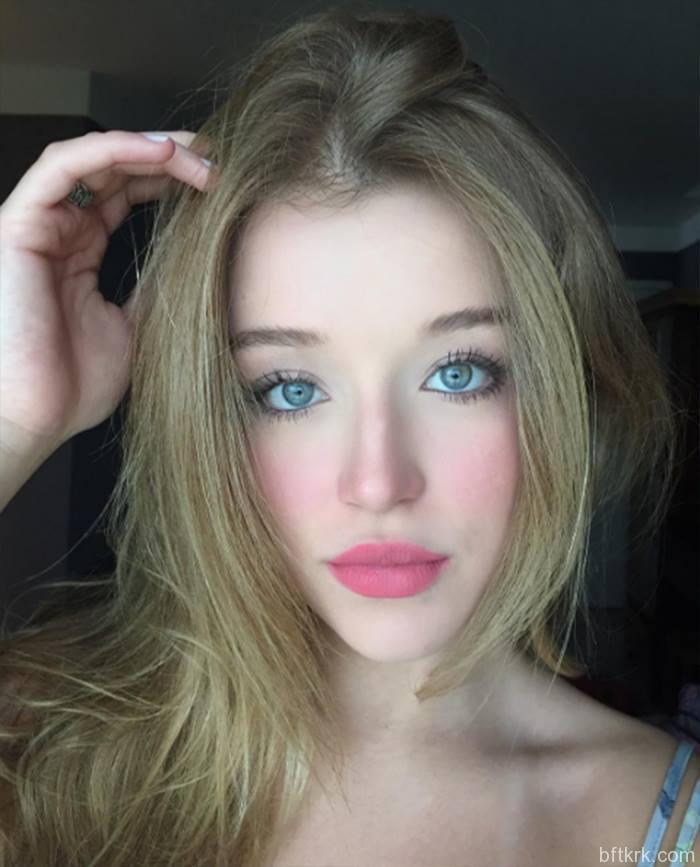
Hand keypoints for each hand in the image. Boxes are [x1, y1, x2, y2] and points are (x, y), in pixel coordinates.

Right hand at [0, 129, 214, 453]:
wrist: (35, 417)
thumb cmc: (74, 384)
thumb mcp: (135, 327)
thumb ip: (153, 286)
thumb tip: (195, 258)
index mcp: (80, 253)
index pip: (126, 195)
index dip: (170, 180)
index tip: (219, 181)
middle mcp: (58, 232)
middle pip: (114, 170)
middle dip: (169, 158)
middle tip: (217, 159)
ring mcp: (37, 225)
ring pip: (92, 159)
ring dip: (149, 148)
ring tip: (198, 154)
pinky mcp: (18, 226)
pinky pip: (62, 166)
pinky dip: (112, 149)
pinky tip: (160, 152)